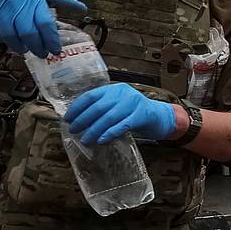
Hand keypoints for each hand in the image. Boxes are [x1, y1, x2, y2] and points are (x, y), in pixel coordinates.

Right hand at [0, 0, 85, 57]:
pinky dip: (1, 40)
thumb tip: (82, 9)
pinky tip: (7, 39)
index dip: (51, 40)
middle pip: (28, 33)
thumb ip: (62, 0)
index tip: (56, 50)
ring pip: (10, 35)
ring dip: (18, 46)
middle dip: (37, 47)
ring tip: (25, 49)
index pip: (45, 23)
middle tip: (42, 54)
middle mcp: (17, 1)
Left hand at [65, 84, 179, 144]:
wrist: (162, 117)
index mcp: (114, 89)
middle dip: (83, 120)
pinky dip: (110, 133)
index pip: (90, 96)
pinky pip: (122, 125)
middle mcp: (123, 93)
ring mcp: (133, 103)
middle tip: (73, 130)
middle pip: (97, 108)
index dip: (77, 108)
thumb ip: (104, 108)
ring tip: (85, 140)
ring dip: (94, 130)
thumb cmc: (136, 113)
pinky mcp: (141, 115)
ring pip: (108, 118)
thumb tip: (79, 120)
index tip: (67, 119)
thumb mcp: (119, 105)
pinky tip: (102, 140)